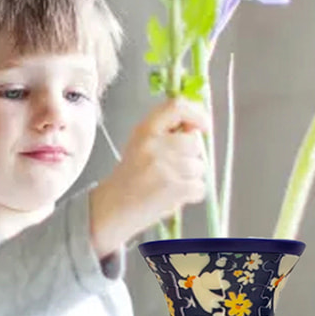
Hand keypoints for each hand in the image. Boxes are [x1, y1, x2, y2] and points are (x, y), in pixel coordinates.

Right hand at [89, 97, 210, 256]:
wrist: (112, 208)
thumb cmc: (129, 178)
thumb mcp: (140, 144)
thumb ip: (165, 133)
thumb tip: (197, 128)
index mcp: (144, 130)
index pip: (177, 106)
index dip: (196, 113)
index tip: (202, 125)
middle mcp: (154, 145)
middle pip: (194, 142)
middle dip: (191, 156)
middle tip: (173, 167)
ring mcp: (165, 166)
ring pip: (199, 166)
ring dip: (190, 178)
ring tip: (168, 184)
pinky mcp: (174, 188)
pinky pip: (200, 187)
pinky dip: (191, 195)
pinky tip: (171, 196)